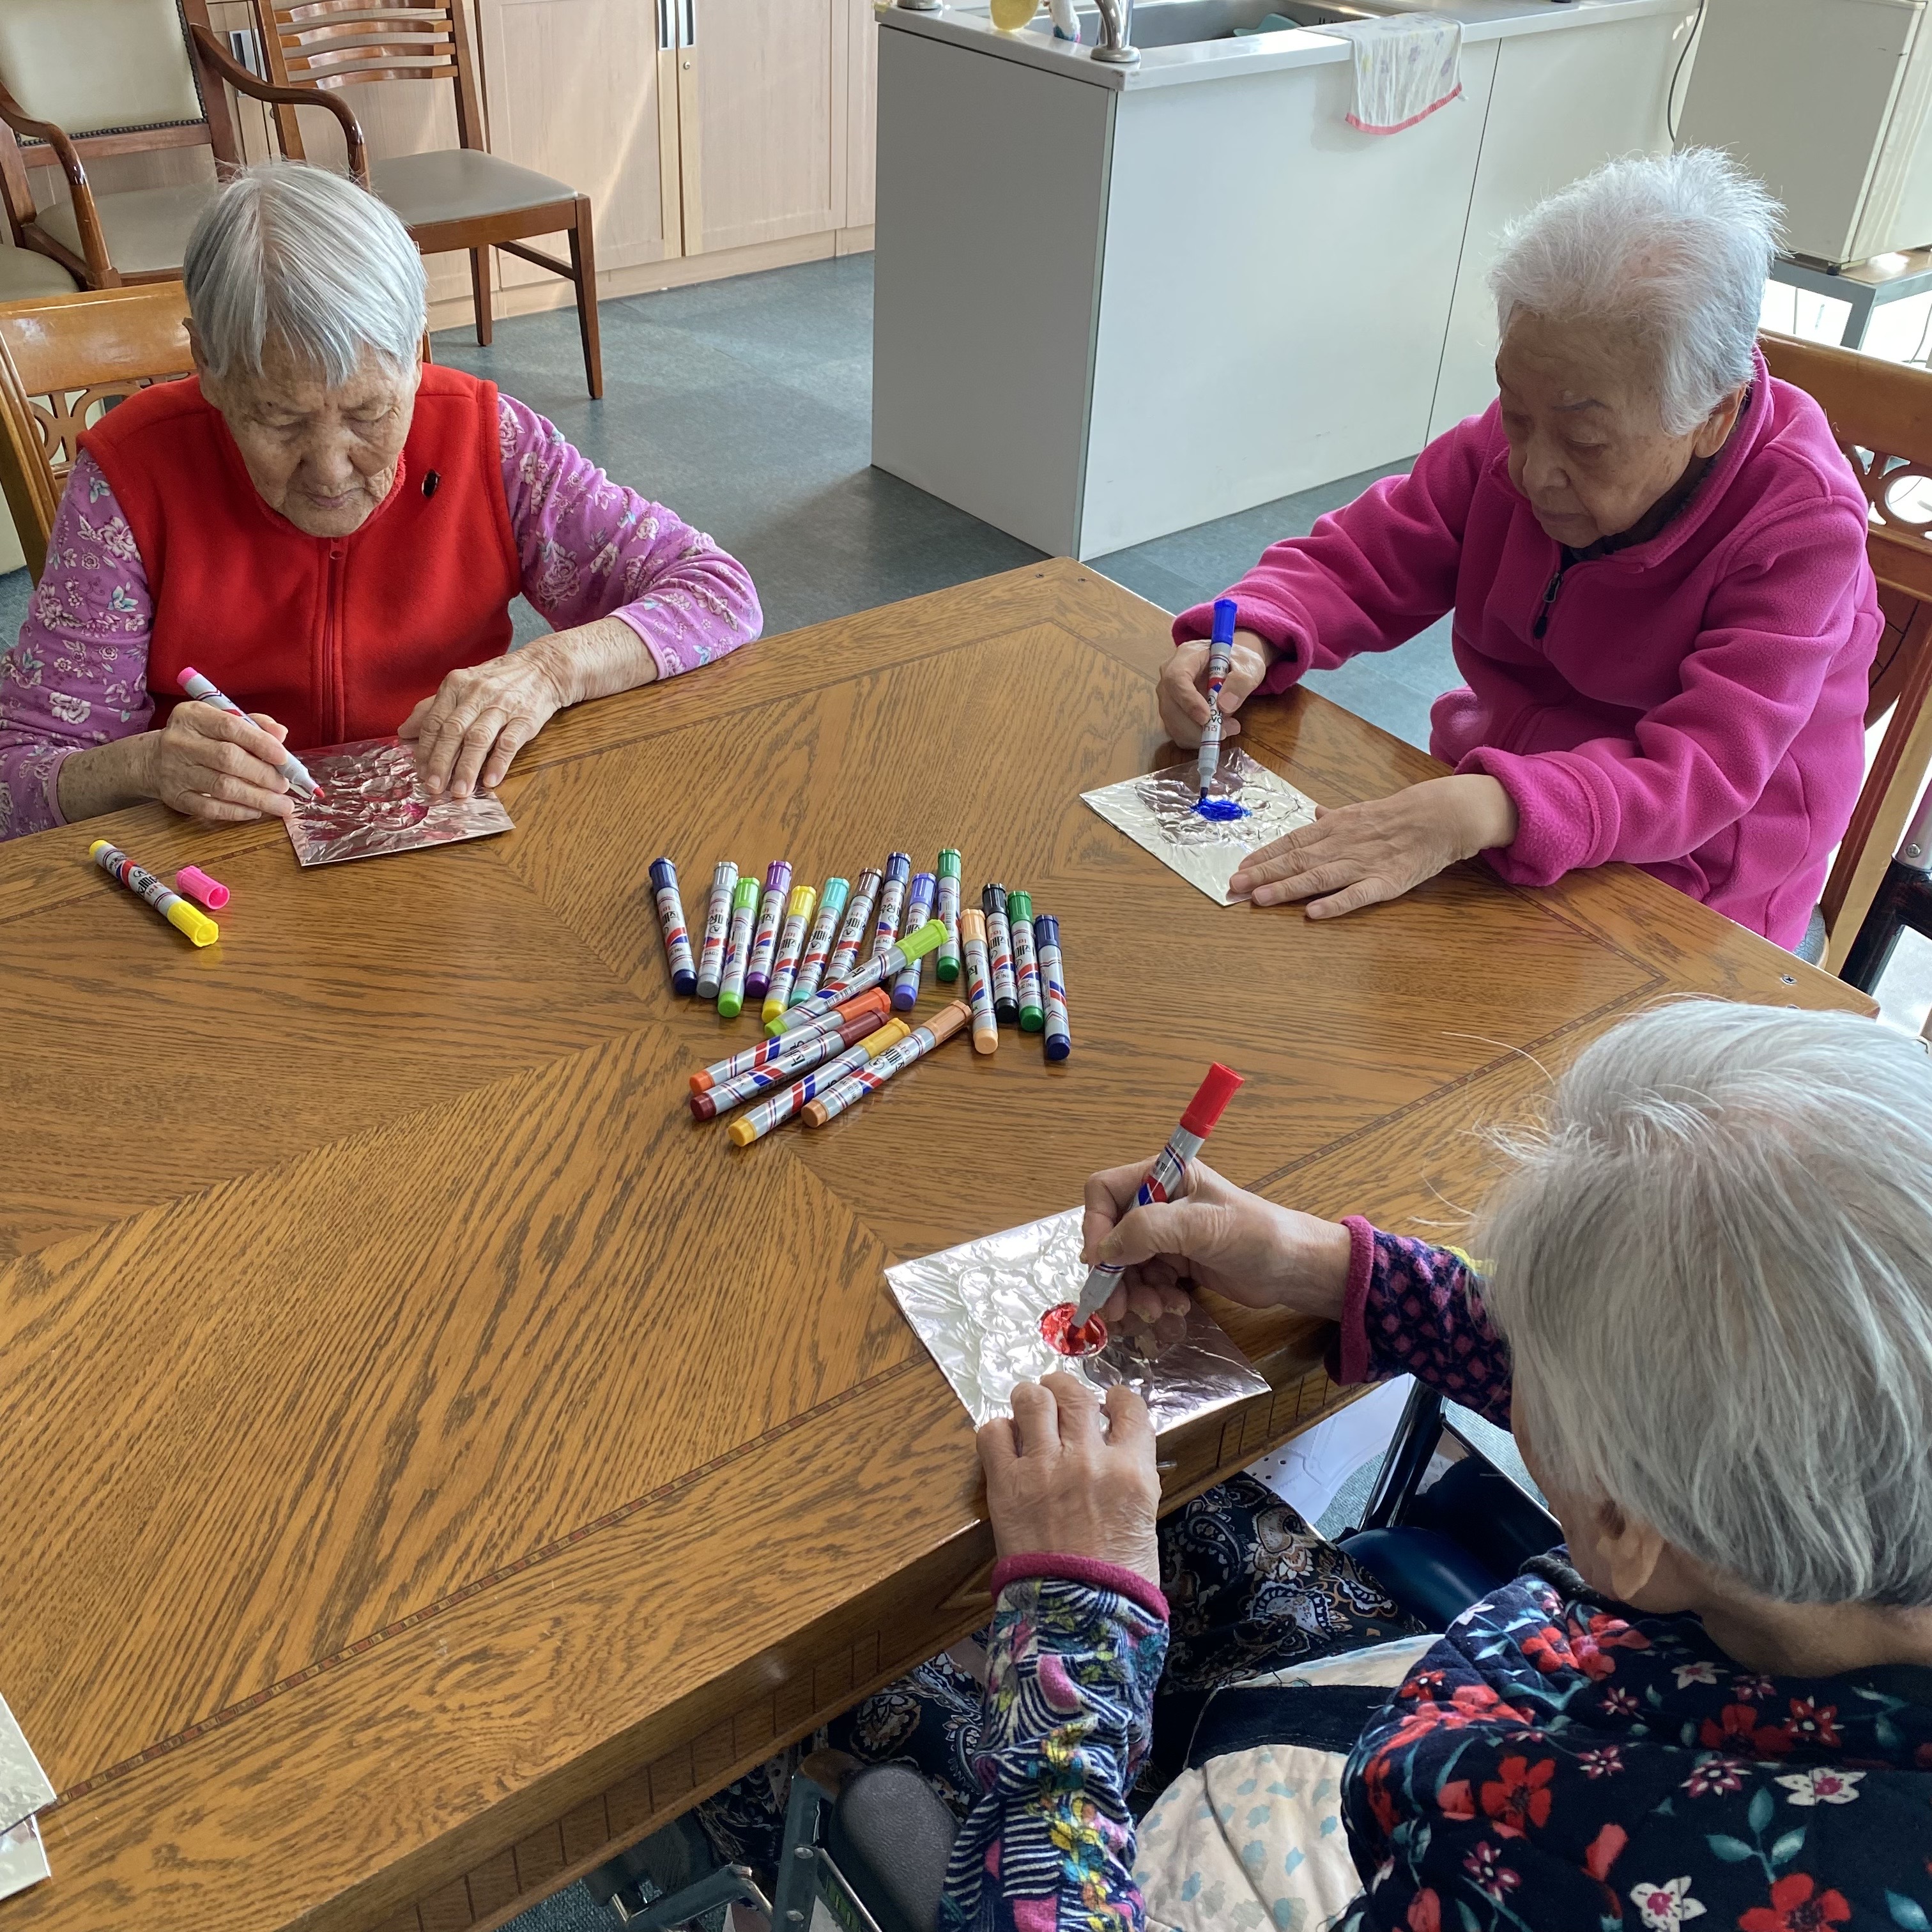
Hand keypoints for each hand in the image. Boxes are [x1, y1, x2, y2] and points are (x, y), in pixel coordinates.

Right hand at [148, 702, 294, 821]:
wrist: (151, 760)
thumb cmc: (199, 739)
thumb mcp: (219, 721)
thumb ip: (252, 725)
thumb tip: (281, 734)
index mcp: (192, 716)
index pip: (230, 727)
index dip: (260, 743)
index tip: (283, 758)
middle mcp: (180, 742)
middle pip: (228, 759)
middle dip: (263, 775)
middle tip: (284, 786)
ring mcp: (175, 771)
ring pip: (222, 787)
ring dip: (258, 798)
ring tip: (281, 805)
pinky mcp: (175, 797)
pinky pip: (210, 808)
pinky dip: (238, 812)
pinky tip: (255, 811)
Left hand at [398, 644, 569, 797]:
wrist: (542, 668)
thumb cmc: (497, 681)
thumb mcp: (461, 687)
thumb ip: (432, 708)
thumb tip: (405, 731)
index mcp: (455, 685)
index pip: (435, 721)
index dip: (425, 749)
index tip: (420, 773)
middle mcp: (476, 693)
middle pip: (453, 731)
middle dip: (441, 762)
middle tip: (433, 788)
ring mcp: (502, 705)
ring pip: (479, 738)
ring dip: (467, 767)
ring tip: (459, 792)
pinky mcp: (526, 717)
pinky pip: (509, 742)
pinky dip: (499, 762)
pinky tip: (490, 781)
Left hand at [977, 1372, 1160, 1584]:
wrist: (1078, 1619)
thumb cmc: (1119, 1582)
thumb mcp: (1143, 1522)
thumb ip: (1129, 1481)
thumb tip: (1116, 1459)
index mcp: (1132, 1470)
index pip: (1130, 1407)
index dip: (1117, 1398)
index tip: (1109, 1401)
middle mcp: (1089, 1458)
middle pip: (1074, 1393)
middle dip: (1065, 1388)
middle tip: (1059, 1395)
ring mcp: (1044, 1468)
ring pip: (1032, 1399)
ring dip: (1031, 1399)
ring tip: (1029, 1407)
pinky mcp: (1006, 1485)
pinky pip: (992, 1433)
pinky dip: (997, 1431)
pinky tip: (1004, 1441)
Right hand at [1082, 1158, 1352, 1333]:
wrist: (1295, 1269)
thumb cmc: (1257, 1235)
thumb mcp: (1203, 1227)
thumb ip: (1149, 1230)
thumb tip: (1102, 1251)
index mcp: (1163, 1176)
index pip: (1104, 1192)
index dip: (1095, 1226)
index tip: (1099, 1263)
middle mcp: (1158, 1202)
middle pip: (1110, 1235)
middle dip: (1113, 1272)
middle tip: (1118, 1309)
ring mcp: (1167, 1235)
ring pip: (1125, 1264)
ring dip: (1133, 1291)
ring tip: (1155, 1311)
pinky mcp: (1176, 1263)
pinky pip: (1145, 1281)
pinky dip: (1152, 1298)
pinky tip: (1176, 1308)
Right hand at [1157, 629, 1274, 748]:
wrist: (1232, 666)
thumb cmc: (1238, 661)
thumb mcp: (1247, 666)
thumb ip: (1240, 682)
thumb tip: (1224, 706)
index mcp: (1186, 657)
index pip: (1177, 678)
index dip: (1188, 701)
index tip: (1206, 718)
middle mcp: (1170, 676)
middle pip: (1171, 706)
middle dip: (1195, 727)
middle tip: (1224, 732)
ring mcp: (1169, 696)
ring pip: (1172, 724)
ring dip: (1198, 735)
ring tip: (1227, 730)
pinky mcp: (1173, 713)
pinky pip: (1178, 733)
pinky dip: (1196, 739)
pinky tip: (1216, 733)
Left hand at [1228, 773, 1518, 917]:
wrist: (1443, 815)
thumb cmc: (1401, 814)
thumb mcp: (1363, 810)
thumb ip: (1336, 818)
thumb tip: (1314, 816)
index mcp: (1337, 826)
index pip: (1293, 841)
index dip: (1265, 855)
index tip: (1240, 867)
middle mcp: (1343, 844)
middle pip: (1298, 859)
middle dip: (1264, 873)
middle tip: (1234, 886)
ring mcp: (1364, 863)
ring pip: (1319, 876)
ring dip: (1288, 887)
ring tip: (1260, 898)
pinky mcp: (1386, 882)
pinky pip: (1357, 895)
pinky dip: (1335, 904)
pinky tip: (1312, 913)